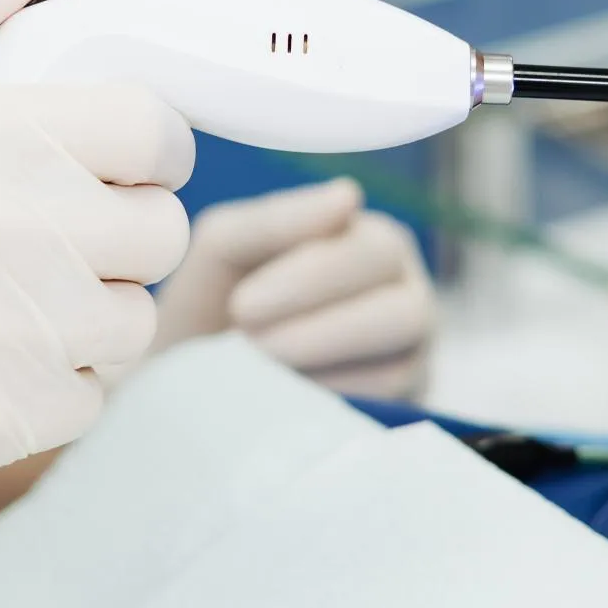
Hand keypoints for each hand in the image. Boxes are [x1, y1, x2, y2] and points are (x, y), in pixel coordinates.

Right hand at [0, 0, 193, 607]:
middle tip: (55, 245)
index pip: (154, 130)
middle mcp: (10, 228)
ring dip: (89, 318)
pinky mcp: (4, 420)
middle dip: (123, 237)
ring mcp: (13, 332)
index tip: (115, 169)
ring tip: (6, 311)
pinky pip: (90, 398)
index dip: (149, 149)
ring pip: (134, 321)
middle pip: (162, 231)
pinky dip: (51, 393)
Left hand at [154, 178, 435, 399]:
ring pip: (401, 363)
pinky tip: (284, 402)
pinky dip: (330, 406)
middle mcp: (406, 296)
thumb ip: (277, 219)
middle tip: (250, 344)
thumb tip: (349, 194)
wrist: (194, 387)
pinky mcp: (403, 413)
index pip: (376, 250)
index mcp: (372, 243)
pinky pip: (388, 411)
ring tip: (259, 372)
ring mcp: (413, 360)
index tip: (242, 306)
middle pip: (406, 310)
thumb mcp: (225, 250)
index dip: (313, 279)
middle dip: (322, 329)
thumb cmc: (213, 305)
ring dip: (321, 368)